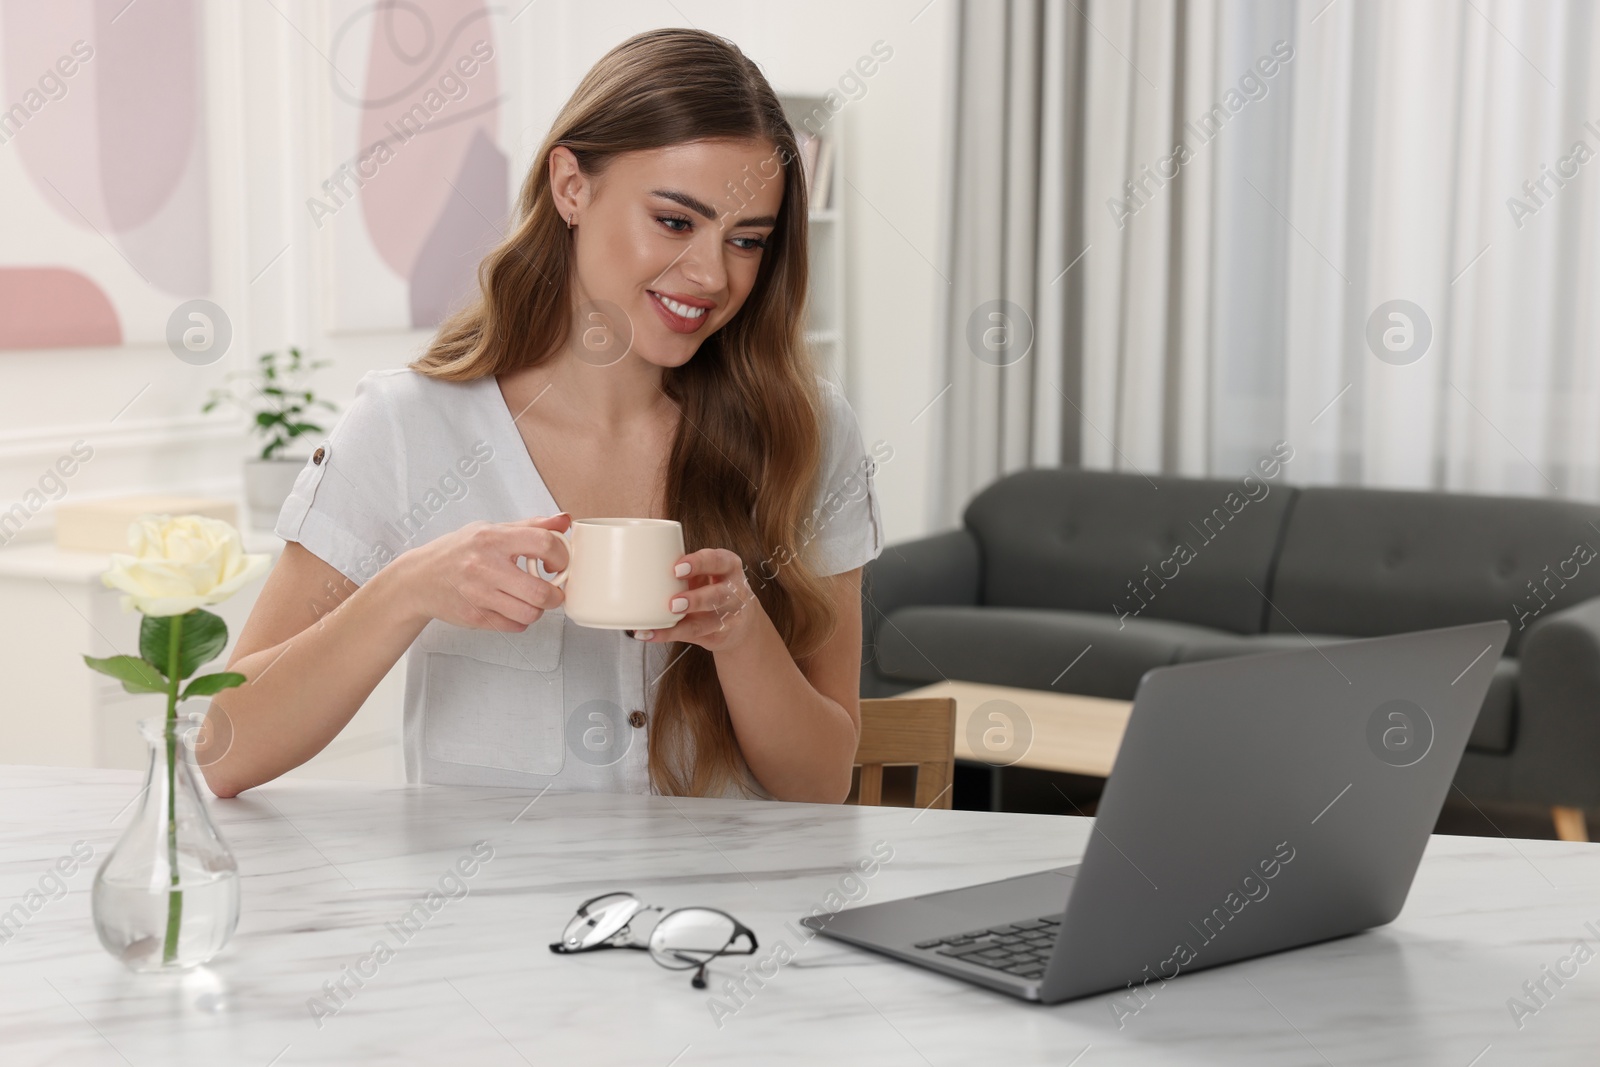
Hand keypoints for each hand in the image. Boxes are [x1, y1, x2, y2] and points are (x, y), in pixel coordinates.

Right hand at [392, 514, 570, 630]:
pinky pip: (513, 626)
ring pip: (529, 613)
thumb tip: (563, 521)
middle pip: (540, 591)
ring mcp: (478, 594)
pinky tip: (512, 608)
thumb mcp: (491, 530)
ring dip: (538, 610)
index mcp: (493, 539)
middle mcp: (485, 566)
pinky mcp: (474, 616)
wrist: (419, 578)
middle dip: (555, 595)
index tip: (559, 563)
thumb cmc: (458, 551)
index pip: (543, 544)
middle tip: (553, 591)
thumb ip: (530, 526)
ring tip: (530, 600)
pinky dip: (520, 620)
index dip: (562, 556)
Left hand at [631, 548, 761, 652]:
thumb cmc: (712, 585)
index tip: (677, 567)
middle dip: (696, 600)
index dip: (699, 563)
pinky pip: (693, 636)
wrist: (740, 618)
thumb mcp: (706, 571)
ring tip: (660, 624)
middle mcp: (733, 591)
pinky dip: (669, 635)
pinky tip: (650, 634)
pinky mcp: (719, 635)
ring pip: (709, 622)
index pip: (717, 560)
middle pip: (718, 595)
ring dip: (682, 625)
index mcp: (728, 566)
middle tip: (673, 603)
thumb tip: (637, 562)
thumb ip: (683, 568)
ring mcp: (729, 616)